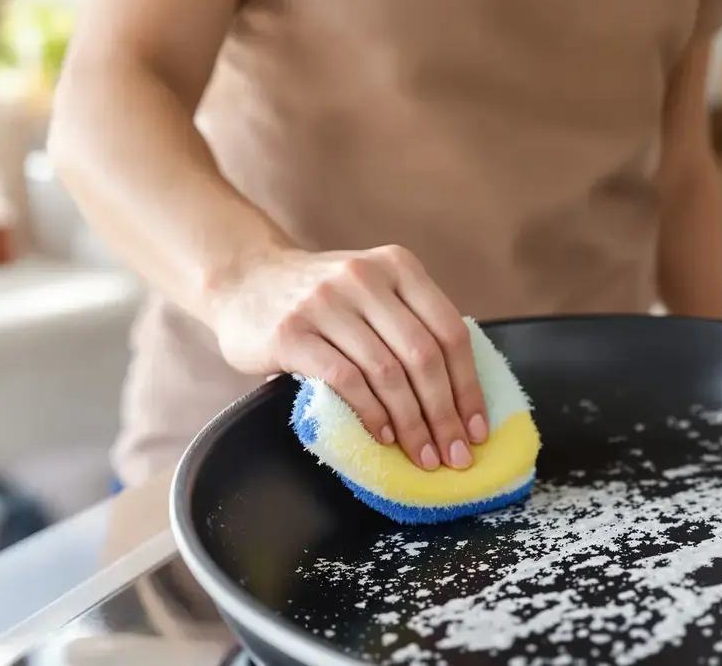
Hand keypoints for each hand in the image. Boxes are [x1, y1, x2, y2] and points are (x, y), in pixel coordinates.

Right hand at [209, 245, 487, 470]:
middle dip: (445, 415)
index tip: (478, 429)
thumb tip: (460, 398)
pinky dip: (371, 414)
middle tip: (456, 456)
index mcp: (398, 266)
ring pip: (388, 372)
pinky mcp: (292, 332)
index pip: (450, 331)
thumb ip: (410, 323)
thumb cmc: (319, 297)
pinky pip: (345, 380)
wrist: (243, 278)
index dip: (469, 386)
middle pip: (424, 356)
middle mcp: (366, 277)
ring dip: (411, 424)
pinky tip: (382, 437)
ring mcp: (326, 302)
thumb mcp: (372, 290)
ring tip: (423, 456)